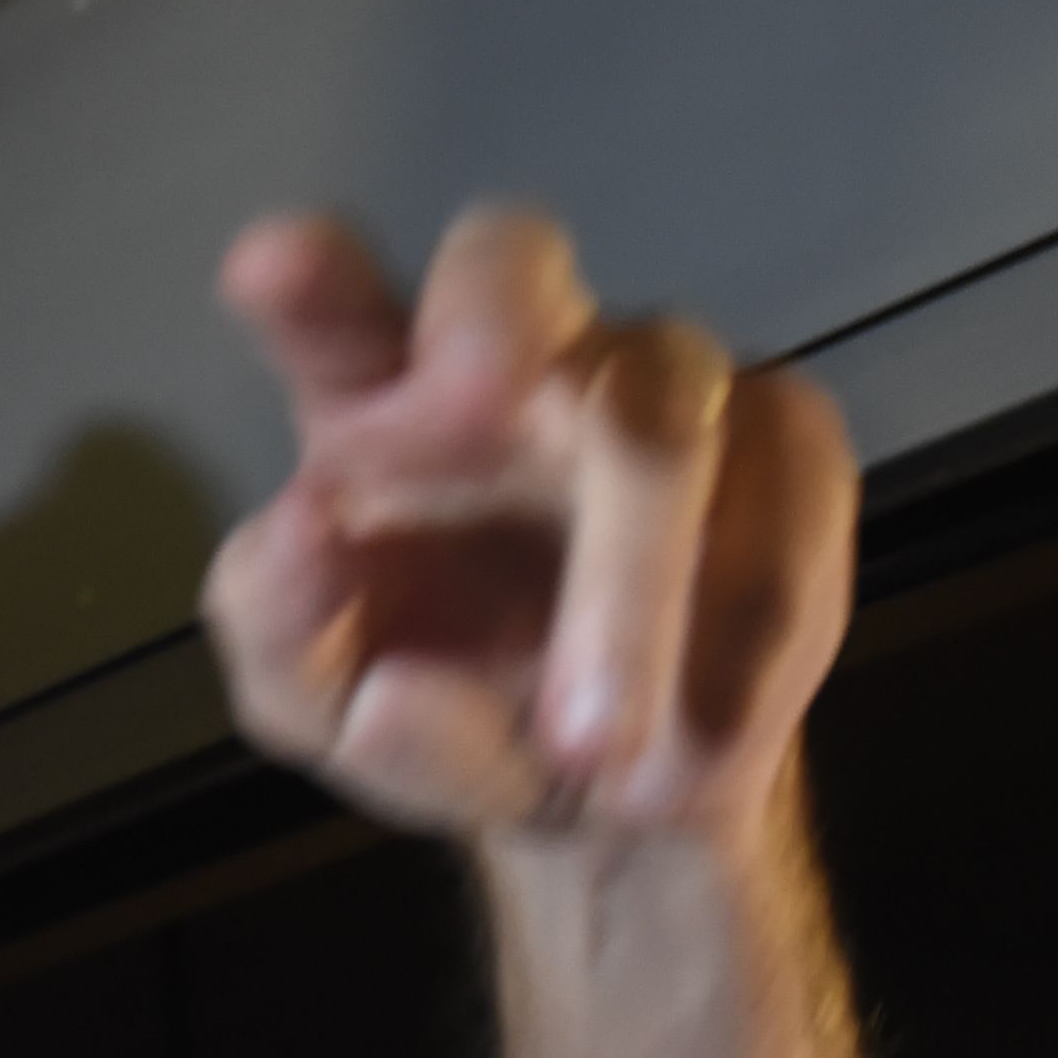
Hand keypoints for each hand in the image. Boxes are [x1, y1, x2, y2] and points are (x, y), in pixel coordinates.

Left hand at [201, 205, 854, 846]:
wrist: (611, 793)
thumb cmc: (438, 710)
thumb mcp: (323, 708)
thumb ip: (285, 632)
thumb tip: (302, 533)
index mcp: (372, 408)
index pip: (333, 314)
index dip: (306, 280)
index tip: (271, 268)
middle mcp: (516, 359)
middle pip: (511, 263)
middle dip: (494, 320)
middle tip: (475, 398)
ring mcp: (660, 386)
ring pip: (659, 420)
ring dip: (629, 591)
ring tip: (591, 752)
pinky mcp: (785, 446)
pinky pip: (786, 513)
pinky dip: (735, 651)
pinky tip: (694, 747)